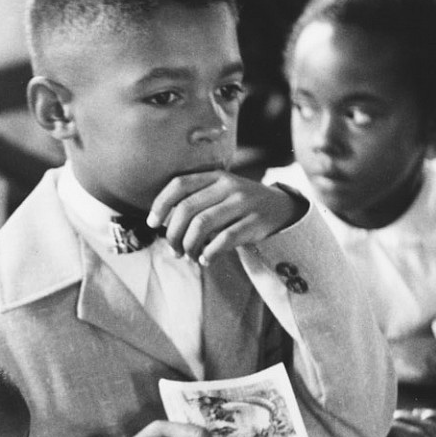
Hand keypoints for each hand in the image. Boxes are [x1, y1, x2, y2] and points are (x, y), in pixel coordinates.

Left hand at [145, 171, 307, 263]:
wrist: (283, 209)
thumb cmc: (241, 206)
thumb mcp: (221, 194)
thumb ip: (197, 202)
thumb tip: (162, 224)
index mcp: (216, 176)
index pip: (179, 184)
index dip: (161, 204)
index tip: (151, 223)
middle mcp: (229, 186)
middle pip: (187, 209)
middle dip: (173, 233)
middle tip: (172, 250)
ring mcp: (244, 203)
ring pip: (202, 225)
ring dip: (189, 245)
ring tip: (188, 256)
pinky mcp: (256, 222)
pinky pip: (224, 239)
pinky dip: (209, 253)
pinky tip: (205, 260)